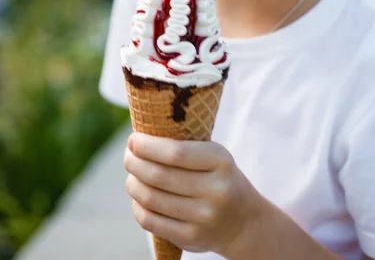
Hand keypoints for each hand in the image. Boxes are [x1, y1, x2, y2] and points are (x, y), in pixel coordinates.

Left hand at [123, 132, 263, 256]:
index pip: (174, 152)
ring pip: (151, 198)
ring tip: (131, 175)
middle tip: (128, 156)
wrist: (243, 221)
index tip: (132, 139)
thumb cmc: (219, 178)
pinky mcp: (191, 238)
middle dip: (135, 162)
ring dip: (133, 184)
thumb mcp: (214, 156)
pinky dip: (138, 207)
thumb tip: (138, 140)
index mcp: (220, 161)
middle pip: (159, 176)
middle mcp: (215, 190)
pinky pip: (151, 221)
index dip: (147, 146)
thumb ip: (184, 148)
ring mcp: (203, 217)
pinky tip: (138, 198)